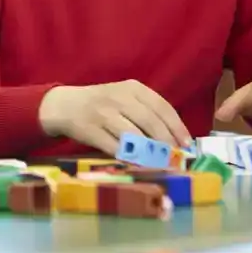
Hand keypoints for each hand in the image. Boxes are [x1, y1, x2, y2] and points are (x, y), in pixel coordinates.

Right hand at [38, 80, 192, 154]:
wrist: (64, 105)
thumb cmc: (102, 104)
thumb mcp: (125, 98)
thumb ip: (147, 112)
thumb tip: (176, 140)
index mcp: (132, 87)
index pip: (161, 107)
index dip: (177, 127)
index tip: (187, 144)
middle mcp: (118, 97)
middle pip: (150, 121)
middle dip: (166, 142)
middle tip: (175, 157)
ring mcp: (102, 113)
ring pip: (133, 135)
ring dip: (150, 152)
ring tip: (161, 163)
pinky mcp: (89, 129)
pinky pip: (114, 147)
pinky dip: (129, 158)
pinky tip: (138, 164)